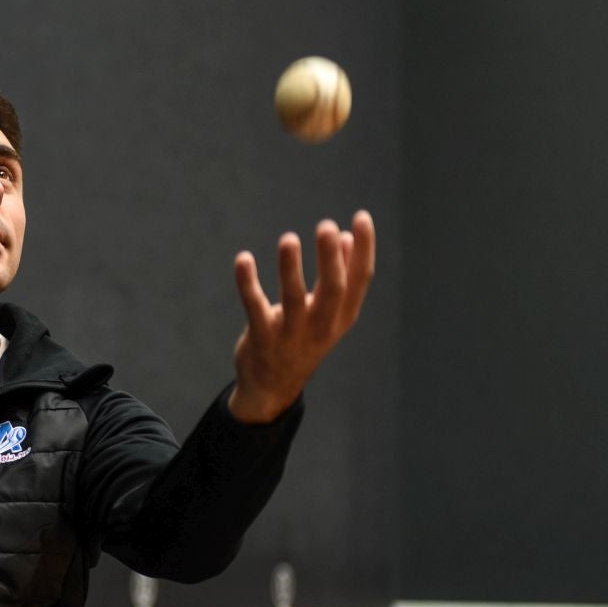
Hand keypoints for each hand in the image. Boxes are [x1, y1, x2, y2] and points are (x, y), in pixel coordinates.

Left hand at [228, 210, 375, 421]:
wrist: (272, 389)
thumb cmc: (303, 339)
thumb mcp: (327, 313)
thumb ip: (339, 277)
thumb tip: (346, 236)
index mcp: (342, 317)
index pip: (360, 281)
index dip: (364, 249)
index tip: (361, 217)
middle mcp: (321, 327)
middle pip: (332, 291)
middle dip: (331, 259)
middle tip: (326, 226)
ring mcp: (291, 336)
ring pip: (293, 299)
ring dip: (291, 268)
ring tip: (288, 240)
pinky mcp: (262, 340)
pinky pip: (255, 308)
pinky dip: (248, 284)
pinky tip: (243, 259)